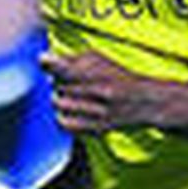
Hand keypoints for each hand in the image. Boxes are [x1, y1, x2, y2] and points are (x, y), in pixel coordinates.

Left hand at [41, 51, 156, 134]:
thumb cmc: (118, 76)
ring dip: (59, 99)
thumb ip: (72, 58)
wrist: (144, 102)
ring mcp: (98, 113)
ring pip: (61, 106)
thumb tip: (44, 59)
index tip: (43, 60)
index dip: (51, 63)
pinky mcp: (96, 129)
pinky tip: (68, 112)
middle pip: (60, 87)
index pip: (67, 68)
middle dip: (58, 82)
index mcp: (101, 74)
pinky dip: (62, 117)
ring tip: (66, 96)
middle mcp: (100, 93)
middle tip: (64, 81)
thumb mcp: (99, 59)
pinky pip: (66, 125)